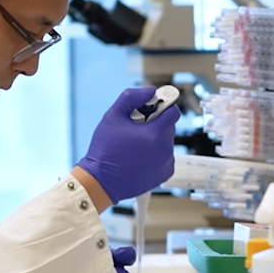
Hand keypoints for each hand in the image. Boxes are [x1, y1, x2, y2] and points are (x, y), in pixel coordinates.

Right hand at [76, 87, 180, 202]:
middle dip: (154, 123)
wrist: (101, 181)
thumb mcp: (113, 116)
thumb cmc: (105, 149)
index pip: (173, 111)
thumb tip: (150, 91)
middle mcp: (165, 149)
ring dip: (155, 139)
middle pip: (168, 126)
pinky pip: (165, 156)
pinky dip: (156, 154)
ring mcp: (166, 163)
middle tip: (135, 129)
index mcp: (155, 133)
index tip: (150, 108)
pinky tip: (139, 156)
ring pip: (166, 141)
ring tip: (134, 145)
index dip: (161, 106)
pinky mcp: (165, 173)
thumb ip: (132, 97)